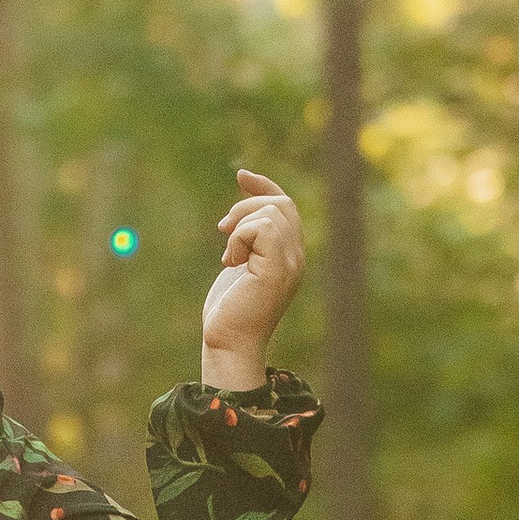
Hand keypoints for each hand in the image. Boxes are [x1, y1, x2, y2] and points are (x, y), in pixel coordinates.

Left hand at [200, 171, 304, 389]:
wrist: (229, 343)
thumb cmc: (229, 313)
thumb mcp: (238, 268)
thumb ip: (246, 244)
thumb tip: (233, 218)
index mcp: (290, 256)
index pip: (286, 206)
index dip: (264, 186)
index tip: (241, 175)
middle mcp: (297, 258)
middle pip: (281, 203)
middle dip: (245, 206)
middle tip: (221, 230)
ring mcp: (291, 263)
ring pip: (270, 213)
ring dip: (240, 228)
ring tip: (229, 257)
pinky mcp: (277, 269)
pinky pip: (262, 227)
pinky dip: (239, 237)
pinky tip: (230, 262)